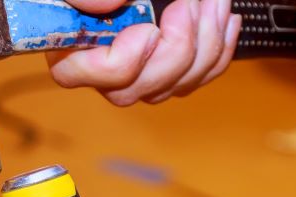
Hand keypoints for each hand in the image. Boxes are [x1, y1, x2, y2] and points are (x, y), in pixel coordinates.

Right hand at [47, 0, 240, 105]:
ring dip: (205, 43)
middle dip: (177, 49)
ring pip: (175, 86)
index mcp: (67, 46)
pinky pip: (195, 77)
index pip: (84, 77)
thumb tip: (111, 5)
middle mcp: (100, 71)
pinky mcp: (164, 68)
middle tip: (191, 5)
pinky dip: (219, 51)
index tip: (148, 30)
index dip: (123, 62)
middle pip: (140, 89)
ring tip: (215, 4)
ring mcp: (136, 73)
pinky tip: (227, 21)